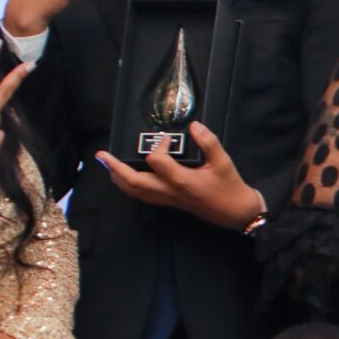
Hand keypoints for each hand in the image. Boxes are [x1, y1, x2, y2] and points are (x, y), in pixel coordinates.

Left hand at [95, 122, 265, 230]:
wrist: (236, 213)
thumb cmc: (230, 188)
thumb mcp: (224, 162)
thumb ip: (209, 142)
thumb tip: (194, 126)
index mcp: (182, 181)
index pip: (158, 161)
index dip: (159, 145)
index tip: (166, 136)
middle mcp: (170, 192)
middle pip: (134, 182)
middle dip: (115, 168)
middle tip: (102, 155)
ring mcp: (168, 199)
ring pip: (135, 192)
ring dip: (119, 179)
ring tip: (108, 166)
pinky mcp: (170, 202)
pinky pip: (143, 196)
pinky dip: (130, 187)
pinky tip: (126, 179)